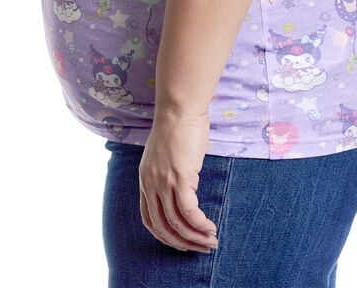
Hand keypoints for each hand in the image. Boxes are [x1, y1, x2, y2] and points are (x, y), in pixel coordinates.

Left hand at [138, 107, 219, 253]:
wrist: (179, 108)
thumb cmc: (178, 124)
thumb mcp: (166, 153)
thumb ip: (169, 171)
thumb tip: (186, 184)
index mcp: (145, 179)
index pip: (149, 219)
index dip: (165, 235)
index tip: (182, 242)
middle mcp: (150, 184)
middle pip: (162, 227)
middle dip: (182, 243)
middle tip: (200, 248)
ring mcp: (164, 182)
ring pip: (177, 223)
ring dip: (195, 237)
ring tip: (211, 241)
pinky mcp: (180, 178)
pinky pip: (189, 212)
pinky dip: (200, 224)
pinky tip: (210, 227)